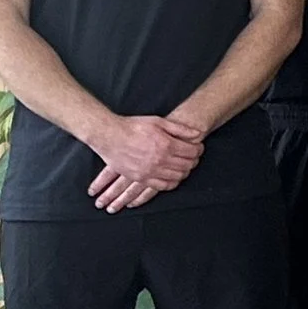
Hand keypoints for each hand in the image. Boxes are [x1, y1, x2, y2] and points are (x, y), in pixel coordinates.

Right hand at [87, 114, 202, 211]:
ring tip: (183, 166)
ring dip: (184, 172)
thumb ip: (179, 129)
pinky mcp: (141, 178)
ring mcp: (151, 171)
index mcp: (166, 144)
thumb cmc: (133, 126)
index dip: (198, 150)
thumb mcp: (158, 122)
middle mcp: (160, 160)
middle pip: (187, 165)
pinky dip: (171, 183)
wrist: (109, 135)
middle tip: (192, 157)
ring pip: (177, 177)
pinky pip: (162, 186)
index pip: (192, 152)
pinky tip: (173, 178)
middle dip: (193, 161)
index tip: (198, 148)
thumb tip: (197, 134)